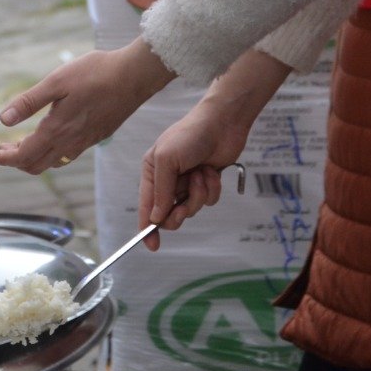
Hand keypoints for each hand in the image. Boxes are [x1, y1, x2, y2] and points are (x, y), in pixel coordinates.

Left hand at [0, 41, 175, 173]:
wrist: (134, 76)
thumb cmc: (96, 73)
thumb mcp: (57, 81)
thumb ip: (30, 102)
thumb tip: (4, 120)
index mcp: (57, 130)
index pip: (24, 155)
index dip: (5, 159)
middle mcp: (71, 142)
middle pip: (36, 165)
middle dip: (15, 161)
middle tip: (1, 150)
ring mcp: (85, 142)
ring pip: (52, 162)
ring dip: (32, 158)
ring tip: (19, 143)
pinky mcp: (96, 137)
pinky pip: (67, 156)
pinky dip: (50, 154)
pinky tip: (48, 138)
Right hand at [138, 98, 252, 250]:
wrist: (223, 124)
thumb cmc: (190, 135)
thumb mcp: (167, 160)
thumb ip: (161, 192)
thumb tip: (156, 218)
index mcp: (152, 172)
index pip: (146, 207)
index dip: (147, 228)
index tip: (152, 245)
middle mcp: (168, 180)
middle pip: (169, 214)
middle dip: (179, 211)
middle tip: (183, 206)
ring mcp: (188, 183)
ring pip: (191, 208)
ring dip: (198, 194)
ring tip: (201, 174)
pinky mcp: (206, 183)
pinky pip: (208, 201)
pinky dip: (212, 188)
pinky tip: (212, 171)